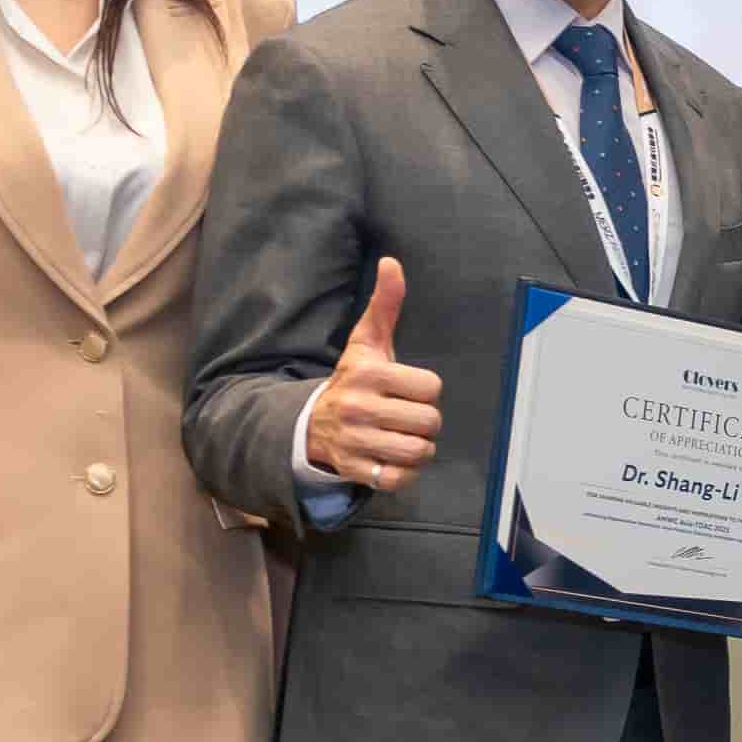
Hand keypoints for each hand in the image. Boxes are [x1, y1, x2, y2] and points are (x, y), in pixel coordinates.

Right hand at [299, 256, 447, 489]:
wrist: (310, 423)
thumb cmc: (352, 379)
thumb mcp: (366, 342)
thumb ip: (385, 304)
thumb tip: (392, 262)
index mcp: (367, 374)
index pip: (430, 387)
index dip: (426, 390)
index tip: (408, 389)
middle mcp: (358, 408)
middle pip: (429, 421)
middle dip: (426, 420)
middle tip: (408, 416)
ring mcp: (354, 442)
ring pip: (418, 451)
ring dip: (419, 447)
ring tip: (404, 437)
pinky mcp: (354, 470)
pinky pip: (400, 479)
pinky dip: (405, 472)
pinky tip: (393, 457)